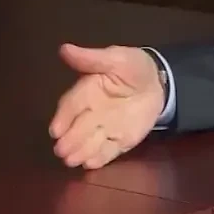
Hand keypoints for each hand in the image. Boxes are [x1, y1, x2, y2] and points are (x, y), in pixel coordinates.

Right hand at [49, 44, 165, 168]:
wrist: (158, 82)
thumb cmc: (133, 68)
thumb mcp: (116, 57)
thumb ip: (92, 58)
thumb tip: (64, 49)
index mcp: (87, 91)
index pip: (71, 104)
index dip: (63, 117)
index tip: (55, 130)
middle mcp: (91, 113)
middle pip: (77, 128)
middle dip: (69, 140)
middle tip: (61, 151)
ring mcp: (104, 129)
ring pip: (88, 143)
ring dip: (80, 152)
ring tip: (72, 160)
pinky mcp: (119, 141)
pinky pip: (107, 152)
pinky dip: (99, 158)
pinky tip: (92, 164)